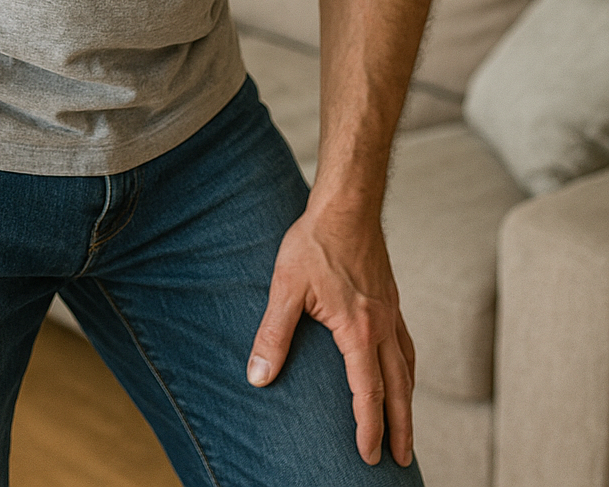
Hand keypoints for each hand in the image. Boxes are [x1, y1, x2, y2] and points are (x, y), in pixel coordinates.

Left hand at [246, 203, 414, 467]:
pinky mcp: (391, 298)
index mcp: (359, 331)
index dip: (368, 428)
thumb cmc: (314, 243)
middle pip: (399, 390)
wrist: (347, 205)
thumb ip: (273, 334)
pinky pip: (407, 344)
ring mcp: (392, 312)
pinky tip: (404, 372)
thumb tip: (257, 376)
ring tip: (407, 428)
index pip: (369, 393)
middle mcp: (383, 327)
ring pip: (408, 368)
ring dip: (408, 403)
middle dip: (400, 428)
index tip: (368, 456)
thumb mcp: (286, 288)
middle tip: (402, 461)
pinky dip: (409, 369)